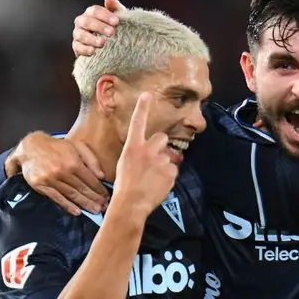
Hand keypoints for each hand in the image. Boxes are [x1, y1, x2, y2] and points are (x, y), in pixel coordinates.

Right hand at [10, 133, 108, 215]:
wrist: (30, 147)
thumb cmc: (57, 146)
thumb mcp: (77, 145)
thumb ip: (91, 159)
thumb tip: (102, 176)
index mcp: (74, 162)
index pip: (91, 180)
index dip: (100, 190)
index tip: (107, 197)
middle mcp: (63, 172)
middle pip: (83, 189)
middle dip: (95, 199)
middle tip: (104, 208)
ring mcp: (52, 180)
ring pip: (72, 195)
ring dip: (85, 204)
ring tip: (95, 211)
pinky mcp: (42, 186)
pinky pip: (57, 198)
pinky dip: (68, 206)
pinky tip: (77, 212)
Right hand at [72, 0, 126, 56]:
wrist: (110, 47)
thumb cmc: (113, 29)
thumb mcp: (117, 20)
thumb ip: (115, 8)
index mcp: (91, 13)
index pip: (95, 11)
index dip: (105, 15)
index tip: (116, 22)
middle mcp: (82, 22)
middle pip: (87, 21)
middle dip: (99, 27)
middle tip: (112, 33)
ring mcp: (78, 34)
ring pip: (81, 34)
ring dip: (92, 39)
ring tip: (103, 43)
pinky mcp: (77, 47)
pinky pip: (78, 47)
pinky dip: (85, 49)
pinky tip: (93, 51)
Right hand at [113, 92, 178, 217]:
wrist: (131, 203)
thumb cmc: (124, 186)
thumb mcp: (125, 164)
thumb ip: (139, 154)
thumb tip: (150, 154)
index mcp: (132, 147)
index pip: (137, 123)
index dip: (142, 108)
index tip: (147, 94)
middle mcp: (147, 150)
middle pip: (162, 138)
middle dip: (161, 146)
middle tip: (154, 161)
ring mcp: (160, 160)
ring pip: (169, 156)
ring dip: (164, 164)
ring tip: (153, 178)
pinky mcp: (170, 172)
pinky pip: (173, 170)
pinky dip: (168, 177)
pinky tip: (159, 185)